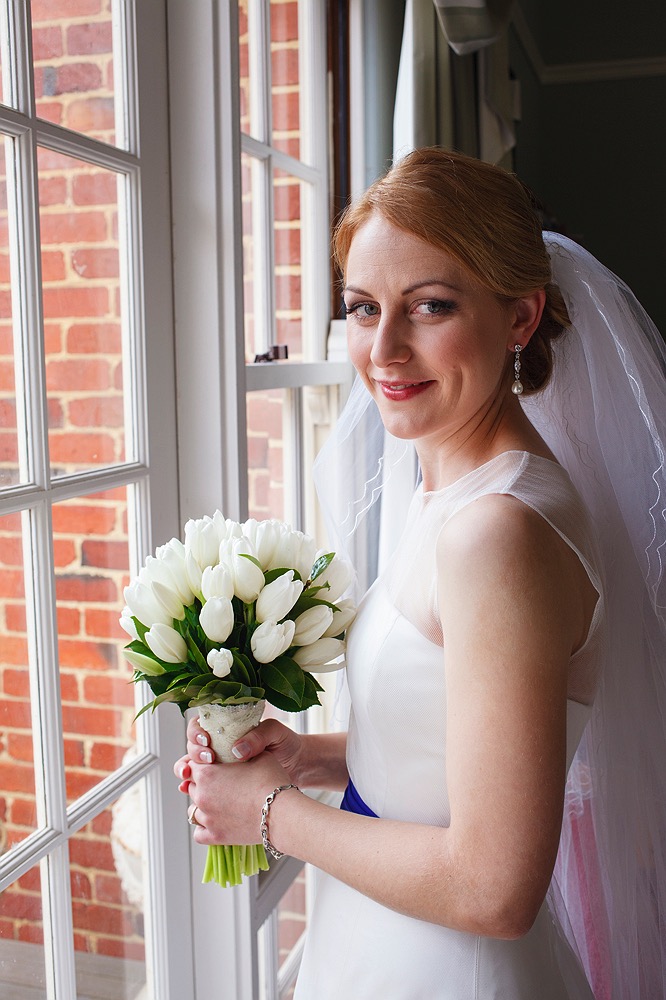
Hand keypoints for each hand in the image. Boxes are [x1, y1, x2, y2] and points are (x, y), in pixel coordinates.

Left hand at [179, 751, 294, 845]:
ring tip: (221, 802)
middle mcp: (201, 796)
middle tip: (222, 782)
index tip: (215, 763)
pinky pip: (198, 832)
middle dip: (203, 782)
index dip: (204, 761)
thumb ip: (242, 751)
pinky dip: (205, 827)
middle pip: (191, 786)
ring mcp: (207, 818)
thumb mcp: (259, 755)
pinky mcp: (215, 836)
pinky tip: (217, 820)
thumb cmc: (271, 782)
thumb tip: (240, 749)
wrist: (281, 813)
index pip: (193, 763)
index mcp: (207, 774)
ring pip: (193, 809)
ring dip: (203, 804)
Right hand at [180, 714, 305, 781]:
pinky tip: (190, 794)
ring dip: (185, 773)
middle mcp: (218, 747)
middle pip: (191, 748)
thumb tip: (237, 750)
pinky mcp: (222, 786)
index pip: (200, 727)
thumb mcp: (275, 733)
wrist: (298, 767)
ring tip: (188, 779)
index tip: (207, 742)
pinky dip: (192, 791)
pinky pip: (201, 788)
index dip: (197, 733)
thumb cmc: (285, 744)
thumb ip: (258, 736)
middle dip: (193, 754)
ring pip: (190, 768)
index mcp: (227, 730)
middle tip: (208, 759)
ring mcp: (219, 768)